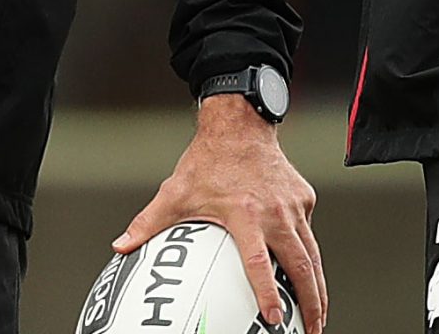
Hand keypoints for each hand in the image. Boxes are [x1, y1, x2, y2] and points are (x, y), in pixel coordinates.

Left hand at [113, 96, 326, 332]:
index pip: (259, 263)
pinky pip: (308, 231)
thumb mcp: (174, 193)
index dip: (268, 293)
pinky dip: (310, 253)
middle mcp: (275, 212)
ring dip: (318, 287)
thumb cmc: (206, 161)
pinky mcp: (304, 198)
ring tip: (319, 315)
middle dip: (311, 303)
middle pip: (302, 266)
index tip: (274, 318)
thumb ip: (147, 223)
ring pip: (313, 254)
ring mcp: (293, 206)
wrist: (239, 125)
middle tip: (313, 331)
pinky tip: (309, 273)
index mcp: (245, 215)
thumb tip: (120, 247)